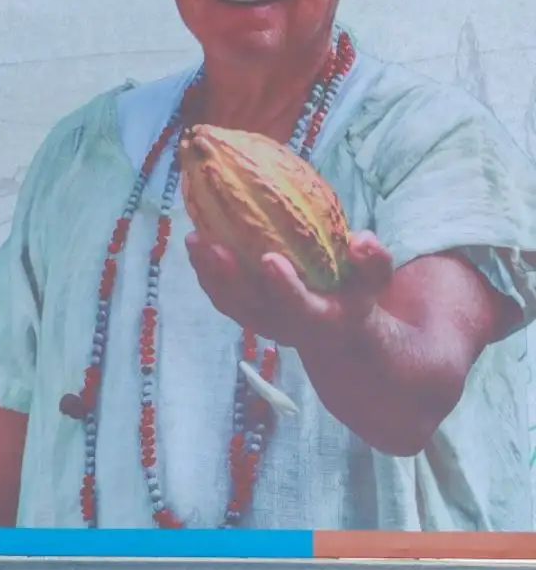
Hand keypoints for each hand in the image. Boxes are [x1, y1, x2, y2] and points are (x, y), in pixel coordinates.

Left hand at [184, 228, 394, 350]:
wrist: (333, 330)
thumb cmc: (353, 296)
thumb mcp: (374, 282)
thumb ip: (374, 262)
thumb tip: (361, 240)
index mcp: (317, 318)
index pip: (298, 306)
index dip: (284, 286)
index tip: (270, 259)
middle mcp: (282, 324)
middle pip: (250, 306)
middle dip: (230, 279)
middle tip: (214, 246)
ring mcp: (257, 320)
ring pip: (227, 301)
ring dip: (208, 273)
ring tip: (194, 239)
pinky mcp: (241, 312)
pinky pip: (218, 294)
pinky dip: (203, 271)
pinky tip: (194, 241)